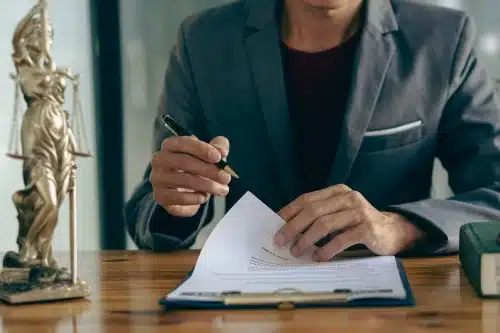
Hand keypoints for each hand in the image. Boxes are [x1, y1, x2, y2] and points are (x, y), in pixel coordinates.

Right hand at [150, 136, 231, 216]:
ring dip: (208, 185)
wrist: (185, 192)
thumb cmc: (198, 168)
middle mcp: (159, 160)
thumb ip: (218, 147)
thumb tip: (223, 151)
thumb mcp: (210, 154)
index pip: (183, 143)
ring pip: (184, 180)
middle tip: (226, 178)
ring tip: (223, 190)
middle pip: (184, 162)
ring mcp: (157, 178)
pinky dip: (196, 198)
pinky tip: (205, 197)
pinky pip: (179, 197)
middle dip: (209, 170)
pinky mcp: (160, 196)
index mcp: (170, 145)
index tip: (218, 157)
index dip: (201, 149)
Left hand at [274, 184, 423, 260]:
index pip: (307, 199)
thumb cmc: (358, 225)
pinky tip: (318, 257)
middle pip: (313, 211)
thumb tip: (286, 229)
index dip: (289, 212)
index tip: (274, 225)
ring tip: (297, 251)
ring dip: (307, 239)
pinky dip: (326, 250)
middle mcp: (348, 198)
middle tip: (281, 241)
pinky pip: (341, 239)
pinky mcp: (368, 228)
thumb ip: (319, 216)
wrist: (393, 232)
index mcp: (337, 192)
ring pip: (325, 224)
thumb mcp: (339, 215)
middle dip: (293, 227)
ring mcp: (359, 212)